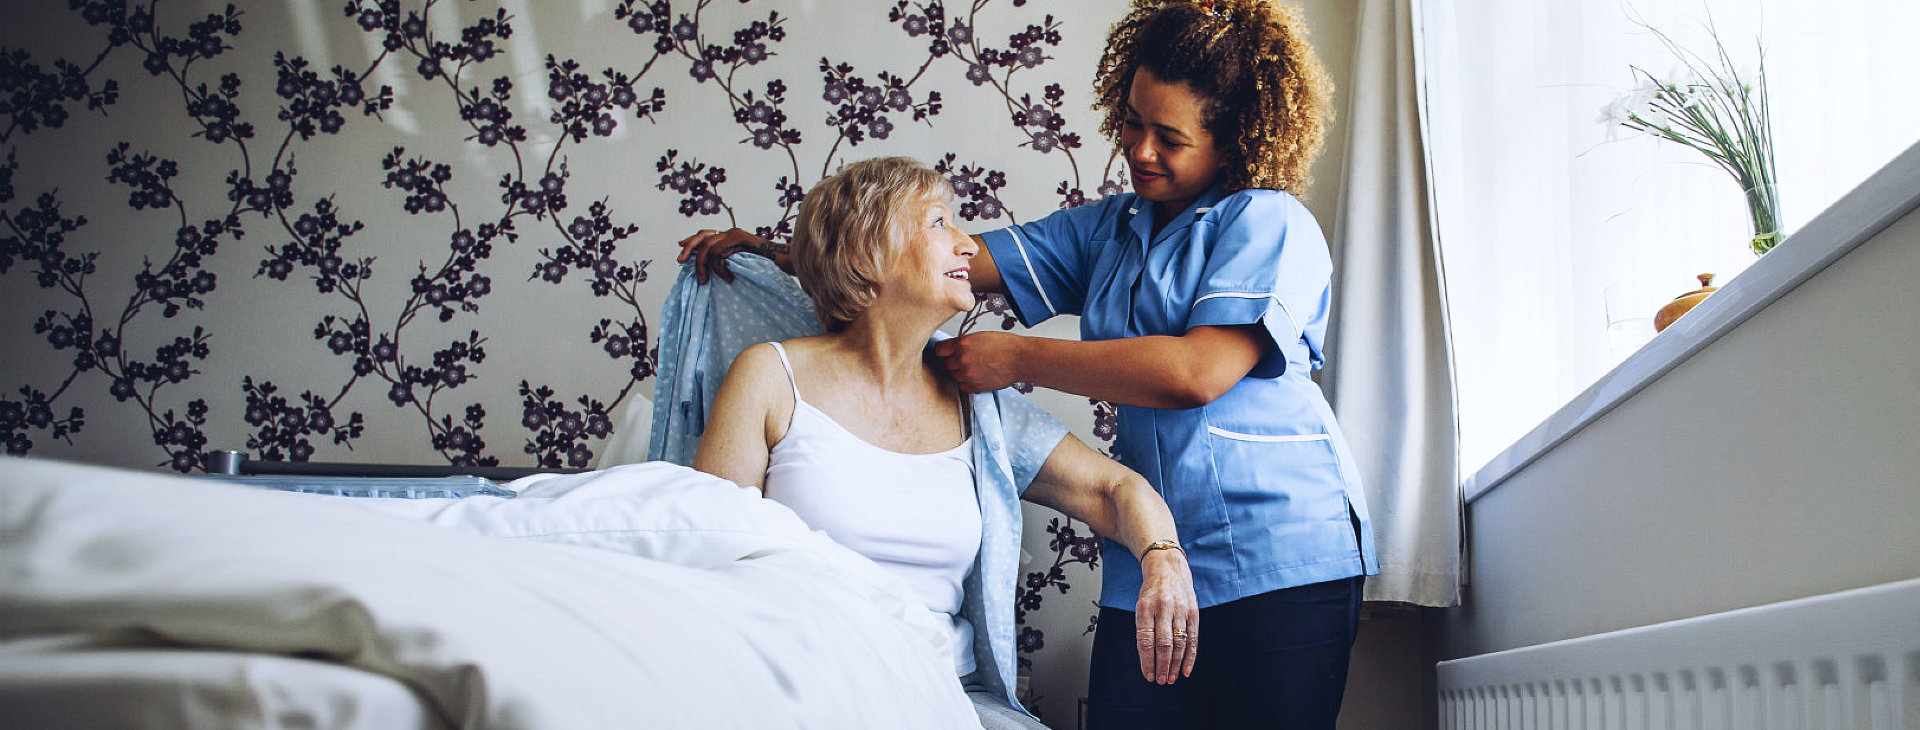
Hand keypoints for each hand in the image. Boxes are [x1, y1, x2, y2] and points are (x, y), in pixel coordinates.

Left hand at [675, 228, 775, 283]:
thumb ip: (724, 263)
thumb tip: (705, 271)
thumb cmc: (765, 268)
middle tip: (680, 262)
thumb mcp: (738, 267)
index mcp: (730, 238)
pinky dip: (718, 268)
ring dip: (702, 266)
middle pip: (701, 236)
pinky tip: (727, 278)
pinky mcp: (738, 238)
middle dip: (689, 249)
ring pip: (707, 247)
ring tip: (706, 281)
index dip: (692, 242)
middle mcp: (730, 232)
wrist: (784, 262)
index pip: (705, 235)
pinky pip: (717, 253)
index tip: (681, 252)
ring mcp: (734, 234)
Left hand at [931, 331, 1024, 392]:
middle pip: (946, 364)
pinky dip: (967, 383)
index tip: (946, 352)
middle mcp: (962, 359)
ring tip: (974, 367)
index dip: (944, 351)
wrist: (1020, 359)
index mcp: (962, 344)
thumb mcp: (980, 336)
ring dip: (960, 373)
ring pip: (954, 376)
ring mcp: (967, 374)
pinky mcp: (975, 386)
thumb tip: (954, 349)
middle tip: (964, 360)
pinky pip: (962, 387)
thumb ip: (964, 343)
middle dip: (953, 362)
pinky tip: (977, 376)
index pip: (940, 350)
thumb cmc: (1006, 346)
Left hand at [1133, 548, 1198, 684]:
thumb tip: (1147, 658)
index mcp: (1145, 607)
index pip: (1145, 640)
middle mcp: (1163, 608)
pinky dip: (1190, 656)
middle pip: (1163, 643)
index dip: (1146, 660)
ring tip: (1171, 678)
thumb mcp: (1140, 605)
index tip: (1147, 675)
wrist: (1168, 567)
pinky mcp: (1193, 612)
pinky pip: (1193, 637)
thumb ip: (1143, 629)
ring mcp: (1180, 610)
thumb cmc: (1151, 591)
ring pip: (1179, 642)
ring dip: (1175, 664)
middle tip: (1160, 680)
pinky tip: (1186, 670)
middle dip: (1162, 665)